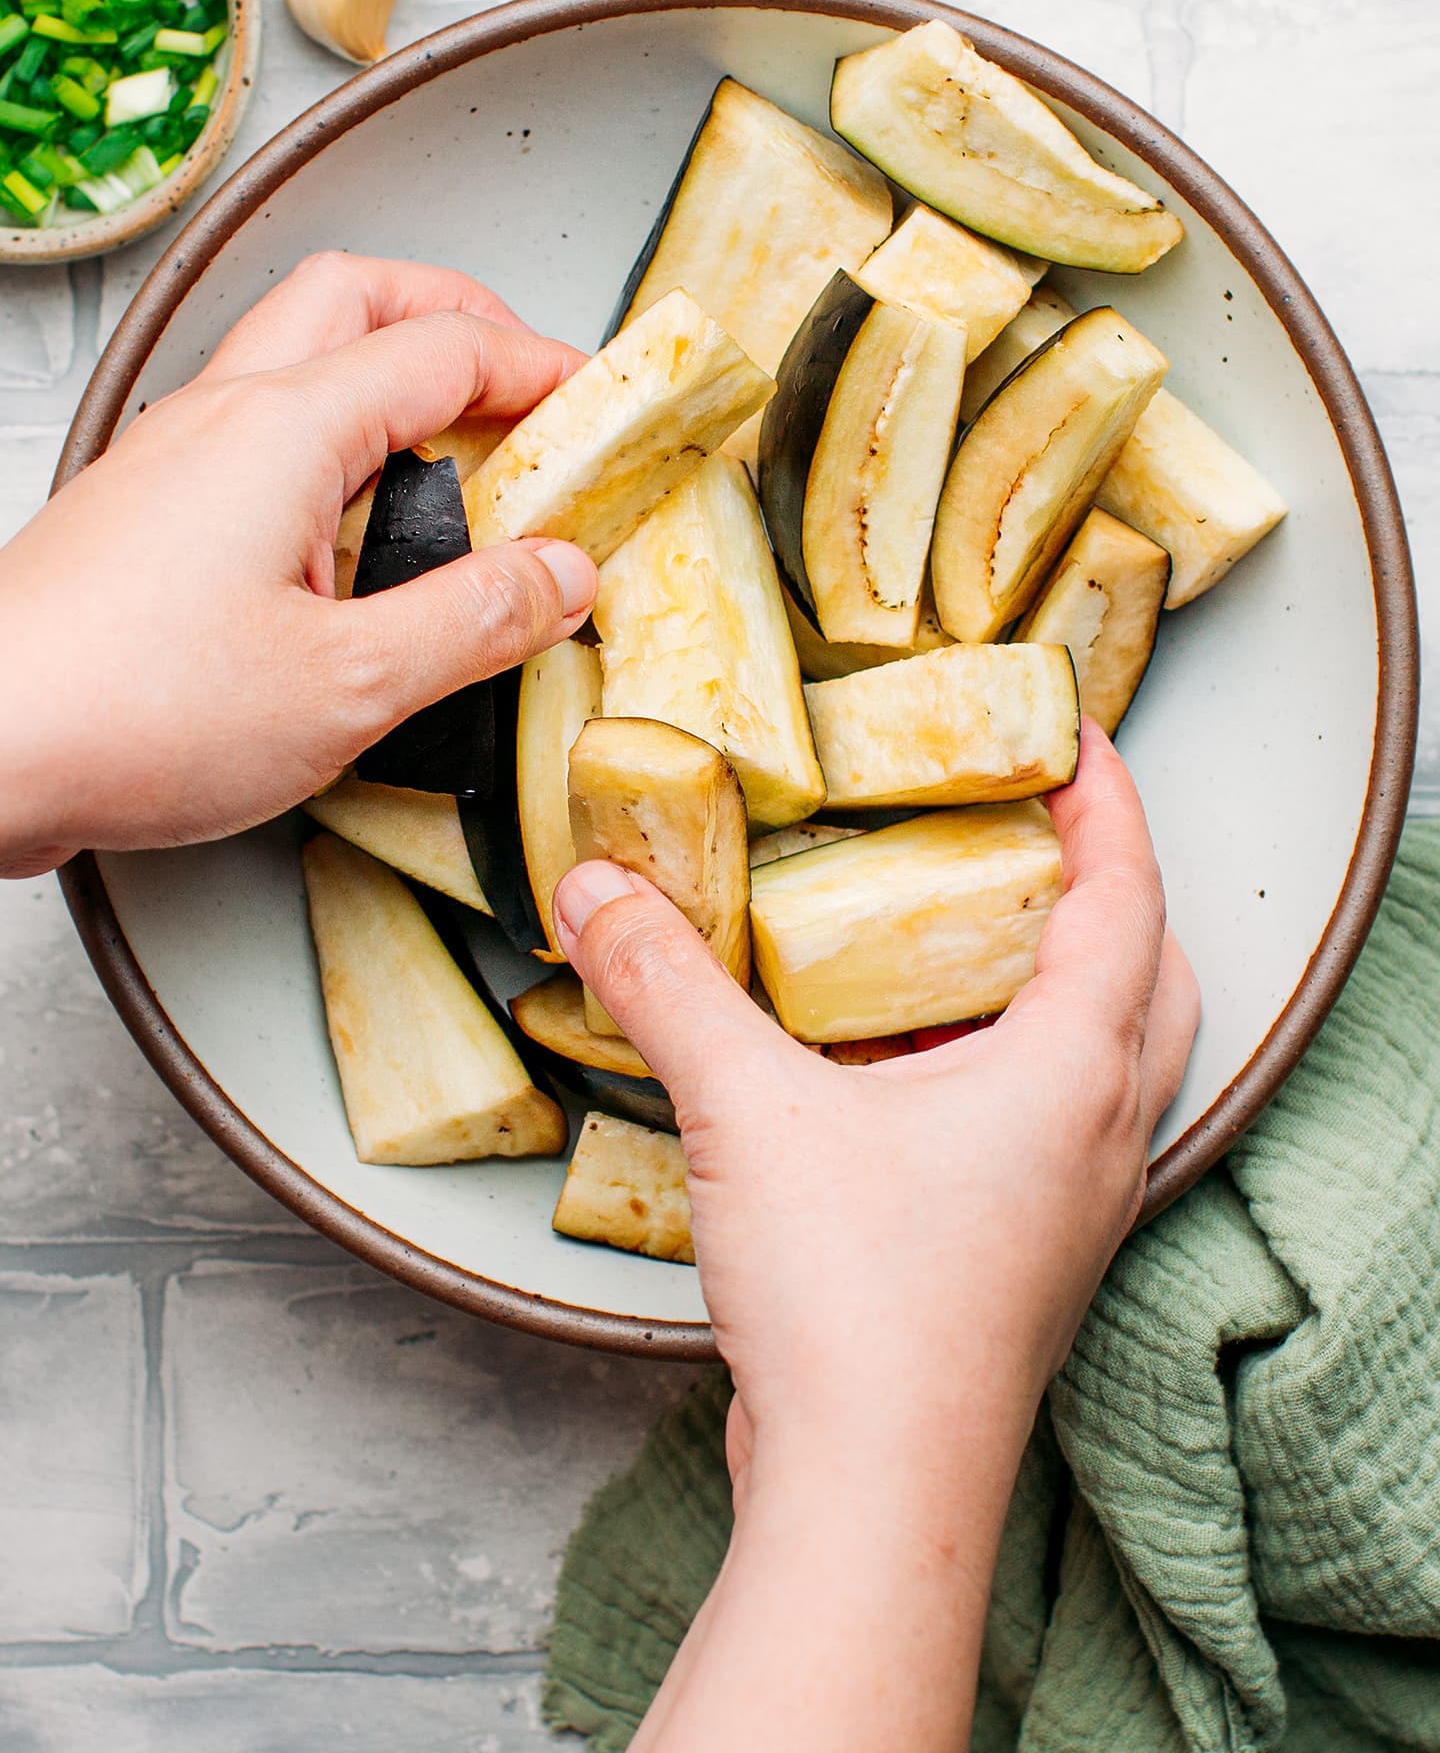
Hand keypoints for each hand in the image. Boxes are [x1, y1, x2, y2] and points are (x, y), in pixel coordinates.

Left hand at [0, 252, 596, 877]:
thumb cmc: (121, 712)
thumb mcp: (348, 684)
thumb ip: (474, 621)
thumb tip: (560, 577)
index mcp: (284, 428)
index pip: (446, 348)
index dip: (543, 367)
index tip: (601, 404)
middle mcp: (221, 417)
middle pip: (358, 297)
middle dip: (459, 318)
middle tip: (526, 381)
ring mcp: (173, 457)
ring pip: (298, 354)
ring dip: (389, 376)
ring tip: (456, 457)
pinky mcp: (144, 511)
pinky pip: (257, 430)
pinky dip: (333, 440)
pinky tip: (356, 533)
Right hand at [552, 723, 1197, 1752]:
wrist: (871, 1495)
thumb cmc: (855, 1308)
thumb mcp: (745, 1111)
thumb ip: (666, 986)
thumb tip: (600, 891)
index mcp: (1071, 1072)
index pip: (1126, 894)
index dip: (1109, 802)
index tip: (1080, 739)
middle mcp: (1098, 1136)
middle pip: (1152, 978)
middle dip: (1111, 892)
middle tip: (1042, 835)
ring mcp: (1071, 1210)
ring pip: (1110, 1063)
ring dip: (1066, 986)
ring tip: (975, 941)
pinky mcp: (1026, 1264)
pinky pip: (1052, 1133)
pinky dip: (1012, 1071)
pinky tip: (913, 1075)